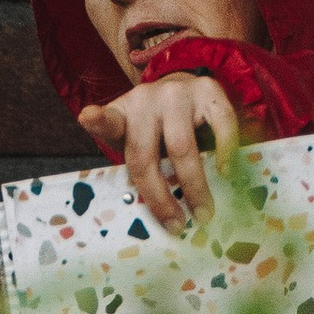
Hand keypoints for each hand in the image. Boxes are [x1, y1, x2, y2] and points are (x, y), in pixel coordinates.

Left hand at [78, 71, 242, 230]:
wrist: (183, 89)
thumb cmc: (156, 127)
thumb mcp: (136, 139)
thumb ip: (138, 166)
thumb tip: (161, 216)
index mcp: (123, 115)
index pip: (107, 121)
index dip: (97, 120)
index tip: (88, 117)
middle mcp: (146, 100)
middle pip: (146, 155)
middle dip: (161, 197)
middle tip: (177, 224)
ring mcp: (177, 93)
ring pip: (182, 146)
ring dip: (194, 186)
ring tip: (204, 212)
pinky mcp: (208, 90)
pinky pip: (221, 123)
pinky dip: (224, 150)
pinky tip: (226, 172)